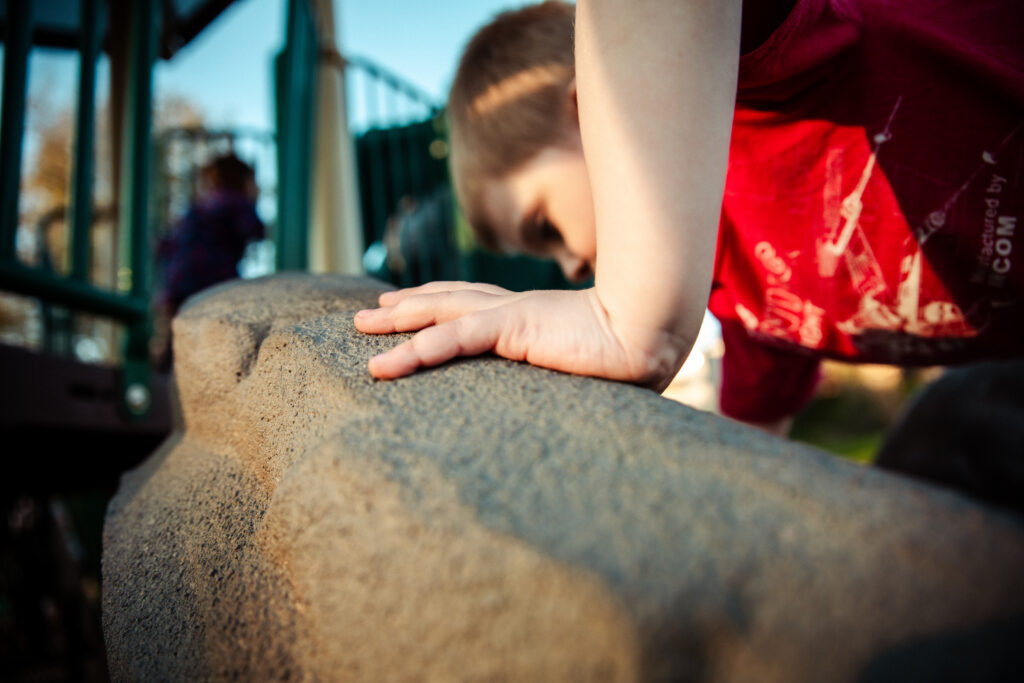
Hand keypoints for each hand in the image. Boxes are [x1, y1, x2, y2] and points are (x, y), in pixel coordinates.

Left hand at [354, 281, 680, 389]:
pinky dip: (414, 351)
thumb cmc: (634, 355)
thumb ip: (568, 375)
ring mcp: (512, 314)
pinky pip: (451, 339)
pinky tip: (383, 364)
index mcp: (531, 317)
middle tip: (369, 312)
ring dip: (397, 322)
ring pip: (439, 314)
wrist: (654, 334)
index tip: (408, 305)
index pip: (474, 305)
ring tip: (362, 326)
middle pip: (447, 301)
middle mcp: (515, 309)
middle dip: (406, 305)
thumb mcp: (588, 368)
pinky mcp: (513, 327)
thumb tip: (572, 403)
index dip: (438, 302)